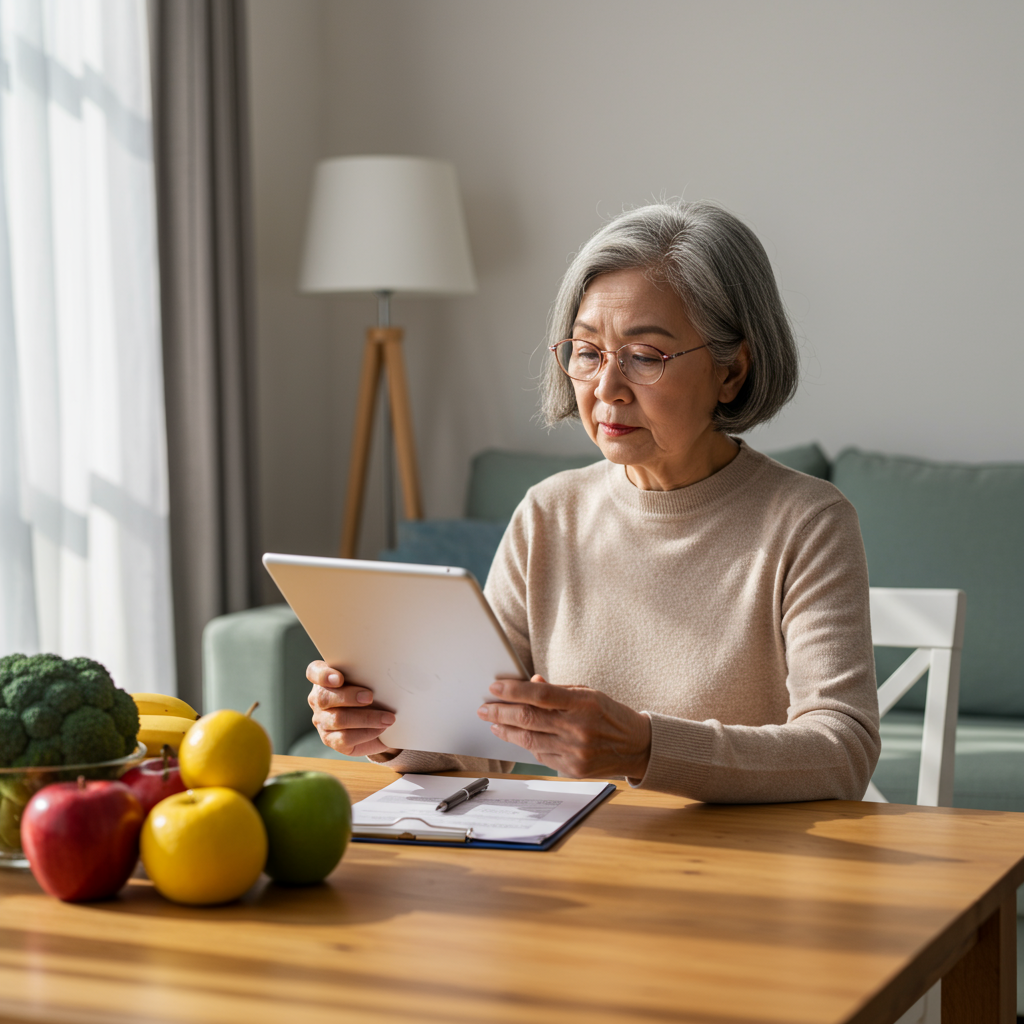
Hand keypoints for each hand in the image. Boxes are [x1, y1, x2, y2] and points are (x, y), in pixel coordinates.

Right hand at [306, 660, 400, 757]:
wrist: (378, 723)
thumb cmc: (373, 695)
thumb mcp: (371, 682)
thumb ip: (368, 676)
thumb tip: (382, 675)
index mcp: (324, 679)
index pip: (314, 672)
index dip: (323, 675)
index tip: (340, 678)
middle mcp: (318, 699)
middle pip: (324, 697)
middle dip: (349, 697)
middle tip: (370, 697)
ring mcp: (322, 720)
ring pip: (338, 719)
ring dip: (366, 718)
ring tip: (387, 718)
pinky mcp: (330, 739)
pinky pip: (345, 738)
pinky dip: (366, 733)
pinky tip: (380, 729)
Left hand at [477, 675, 651, 779]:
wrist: (637, 747)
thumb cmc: (609, 714)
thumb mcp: (588, 693)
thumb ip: (557, 690)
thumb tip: (529, 683)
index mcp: (582, 703)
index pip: (539, 695)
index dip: (513, 691)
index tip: (494, 687)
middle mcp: (577, 728)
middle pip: (528, 719)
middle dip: (501, 712)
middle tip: (484, 708)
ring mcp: (574, 751)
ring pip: (529, 740)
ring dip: (507, 731)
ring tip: (494, 722)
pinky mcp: (572, 769)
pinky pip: (541, 756)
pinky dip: (527, 745)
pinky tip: (517, 737)